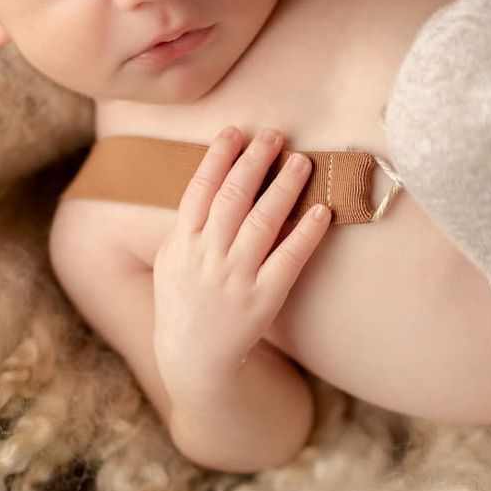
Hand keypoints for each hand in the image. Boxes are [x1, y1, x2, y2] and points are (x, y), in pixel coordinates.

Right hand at [152, 125, 331, 395]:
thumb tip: (208, 181)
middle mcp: (207, 257)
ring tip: (301, 162)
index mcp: (182, 243)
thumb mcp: (169, 261)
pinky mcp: (263, 299)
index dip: (218, 157)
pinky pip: (288, 260)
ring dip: (284, 188)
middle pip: (233, 198)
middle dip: (254, 162)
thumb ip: (186, 224)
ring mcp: (236, 278)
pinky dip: (305, 233)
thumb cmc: (182, 303)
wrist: (193, 359)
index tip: (235, 131)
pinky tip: (321, 211)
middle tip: (274, 135)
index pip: (200, 189)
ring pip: (263, 222)